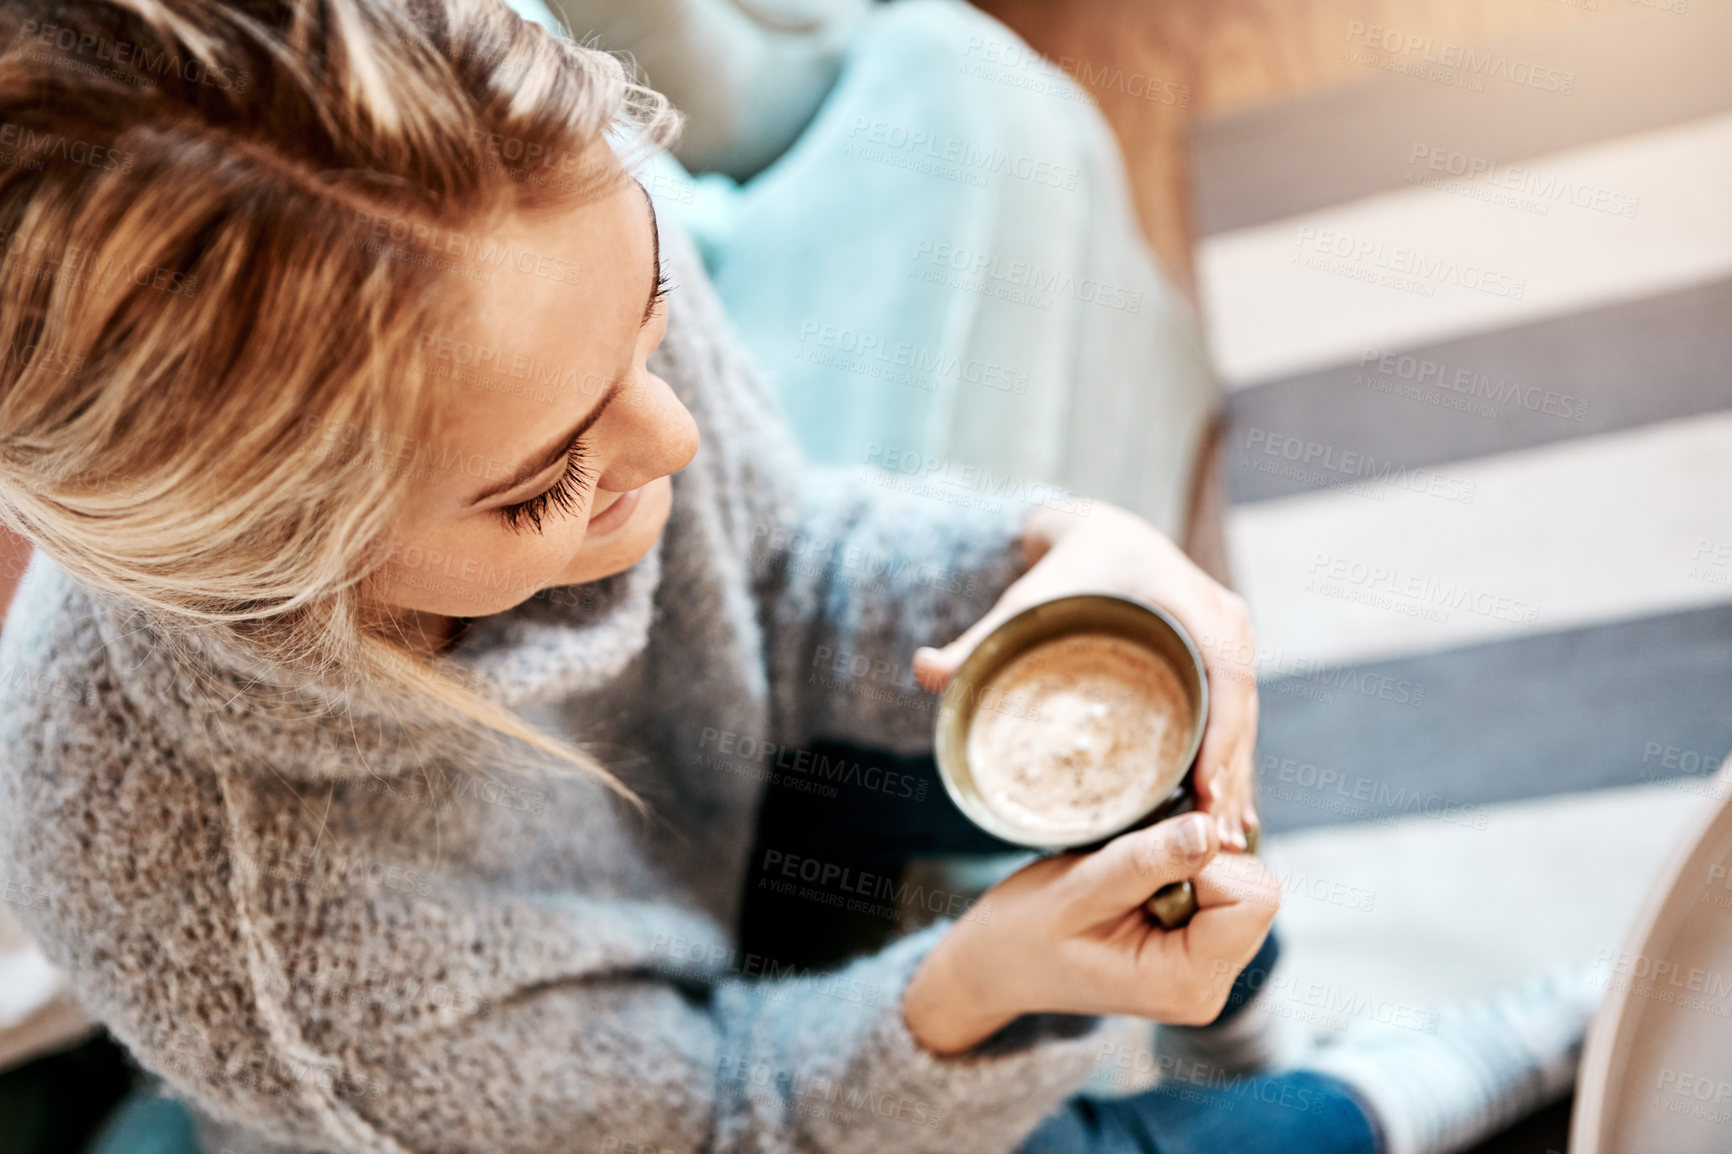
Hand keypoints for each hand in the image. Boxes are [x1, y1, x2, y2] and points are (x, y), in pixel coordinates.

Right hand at [901, 811, 1280, 1053]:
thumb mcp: (1079, 888)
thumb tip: (1209, 829)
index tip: (1144, 867)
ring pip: (1239, 888)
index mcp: (1188, 982)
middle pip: (1253, 891)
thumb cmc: (1026, 931)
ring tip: (1125, 885)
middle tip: (1127, 875)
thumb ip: (1147, 862)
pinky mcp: (1195, 955)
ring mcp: (1204, 973)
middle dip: (1197, 864)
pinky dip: (1182, 876)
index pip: (1255, 898)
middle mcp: (1208, 987)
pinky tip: (1134, 890)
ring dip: (1187, 868)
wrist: (997, 964)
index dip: (1206, 863)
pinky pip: (1219, 895)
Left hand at [913, 502, 1261, 849]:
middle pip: (1241, 705)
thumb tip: (921, 670)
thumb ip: (974, 641)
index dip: (1221, 732)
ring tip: (1222, 840)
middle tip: (1212, 836)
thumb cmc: (1066, 571)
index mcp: (1183, 596)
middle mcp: (1222, 616)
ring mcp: (1234, 637)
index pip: (1222, 671)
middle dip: (1232, 772)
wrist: (1104, 536)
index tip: (1204, 788)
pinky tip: (1227, 812)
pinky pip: (1242, 714)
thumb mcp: (1025, 601)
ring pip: (1247, 716)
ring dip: (1239, 776)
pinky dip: (1235, 761)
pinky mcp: (1234, 658)